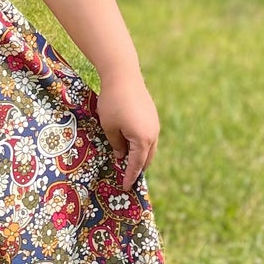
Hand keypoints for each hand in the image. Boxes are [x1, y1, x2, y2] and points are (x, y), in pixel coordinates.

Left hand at [94, 70, 159, 191]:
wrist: (123, 76)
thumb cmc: (112, 103)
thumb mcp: (109, 127)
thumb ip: (116, 145)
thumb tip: (121, 156)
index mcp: (143, 139)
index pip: (136, 164)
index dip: (130, 177)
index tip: (125, 188)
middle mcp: (153, 134)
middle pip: (147, 158)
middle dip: (138, 169)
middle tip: (128, 178)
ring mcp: (155, 124)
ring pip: (150, 148)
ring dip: (141, 156)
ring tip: (129, 163)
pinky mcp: (152, 116)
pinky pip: (149, 137)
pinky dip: (142, 145)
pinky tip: (132, 145)